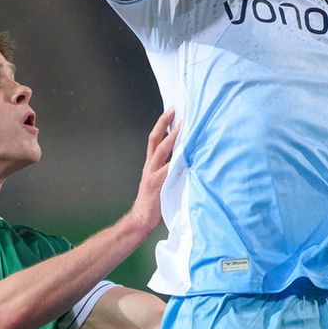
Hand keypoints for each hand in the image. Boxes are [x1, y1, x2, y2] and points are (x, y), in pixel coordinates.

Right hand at [127, 109, 177, 233]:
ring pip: (161, 150)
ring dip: (172, 138)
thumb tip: (186, 157)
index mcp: (151, 164)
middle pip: (155, 139)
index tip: (171, 111)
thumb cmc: (154, 201)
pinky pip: (168, 169)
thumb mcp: (160, 181)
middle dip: (164, 123)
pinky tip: (186, 154)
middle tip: (174, 110)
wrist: (141, 218)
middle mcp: (151, 165)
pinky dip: (177, 161)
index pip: (155, 139)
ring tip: (182, 127)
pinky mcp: (158, 183)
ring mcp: (153, 174)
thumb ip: (169, 169)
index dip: (162, 124)